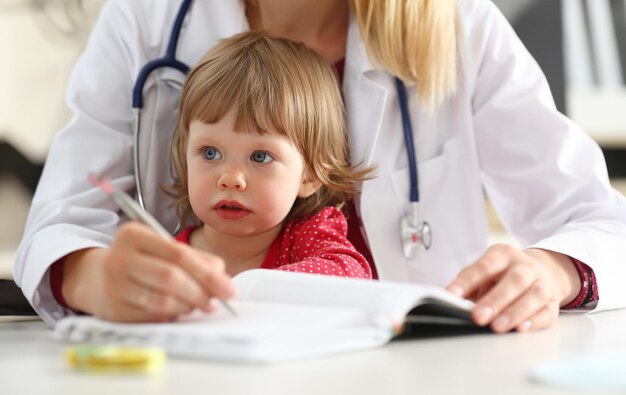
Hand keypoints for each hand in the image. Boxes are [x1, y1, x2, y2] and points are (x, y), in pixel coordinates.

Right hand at [62, 222, 235, 321]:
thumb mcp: (162, 249)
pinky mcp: (114, 310)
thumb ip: (195, 259)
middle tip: (217, 302)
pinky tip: (179, 310)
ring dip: (189, 305)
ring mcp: (114, 285)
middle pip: (171, 277)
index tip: (230, 288)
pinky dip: (173, 314)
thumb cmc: (140, 261)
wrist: (96, 279)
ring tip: (199, 304)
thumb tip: (223, 279)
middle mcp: (119, 258)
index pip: (179, 254)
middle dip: (202, 292)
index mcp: (133, 234)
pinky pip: (154, 315)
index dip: (208, 273)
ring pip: (163, 300)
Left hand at [446, 244, 579, 332]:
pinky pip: (548, 312)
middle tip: (477, 317)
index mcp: (503, 255)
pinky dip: (535, 321)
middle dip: (495, 300)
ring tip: (497, 327)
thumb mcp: (486, 272)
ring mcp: (542, 283)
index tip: (451, 295)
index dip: (467, 281)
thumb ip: (470, 286)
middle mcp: (525, 266)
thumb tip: (451, 302)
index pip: (484, 266)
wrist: (541, 270)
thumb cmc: (503, 275)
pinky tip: (521, 329)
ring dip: (514, 312)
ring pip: (534, 296)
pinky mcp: (553, 302)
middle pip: (514, 281)